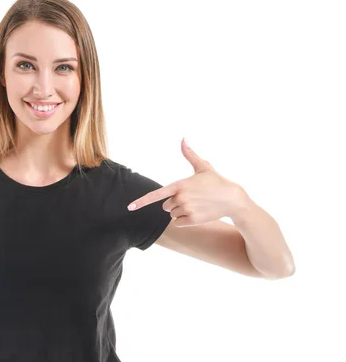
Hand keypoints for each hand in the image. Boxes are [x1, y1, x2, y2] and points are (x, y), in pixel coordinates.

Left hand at [127, 138, 244, 226]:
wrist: (232, 199)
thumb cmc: (216, 182)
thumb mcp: (203, 167)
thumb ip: (190, 155)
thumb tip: (183, 139)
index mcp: (180, 184)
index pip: (157, 194)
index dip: (141, 201)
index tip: (130, 207)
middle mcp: (181, 197)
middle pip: (166, 206)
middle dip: (175, 203)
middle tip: (191, 198)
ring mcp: (187, 209)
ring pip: (172, 214)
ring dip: (180, 211)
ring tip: (196, 205)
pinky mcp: (192, 220)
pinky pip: (178, 222)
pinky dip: (185, 220)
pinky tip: (197, 213)